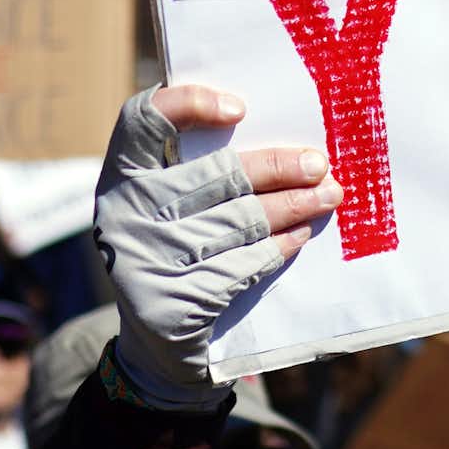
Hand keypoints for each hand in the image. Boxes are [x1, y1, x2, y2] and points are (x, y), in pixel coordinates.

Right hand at [94, 85, 336, 409]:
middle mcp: (124, 215)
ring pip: (240, 220)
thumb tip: (281, 140)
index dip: (190, 103)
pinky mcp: (173, 303)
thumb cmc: (176, 251)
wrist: (156, 345)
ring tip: (327, 197)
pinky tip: (300, 236)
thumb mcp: (170, 207)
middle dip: (279, 167)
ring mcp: (146, 261)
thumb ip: (200, 169)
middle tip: (319, 164)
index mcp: (120, 178)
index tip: (241, 109)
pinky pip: (243, 264)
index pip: (145, 121)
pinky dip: (278, 248)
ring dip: (293, 206)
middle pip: (216, 174)